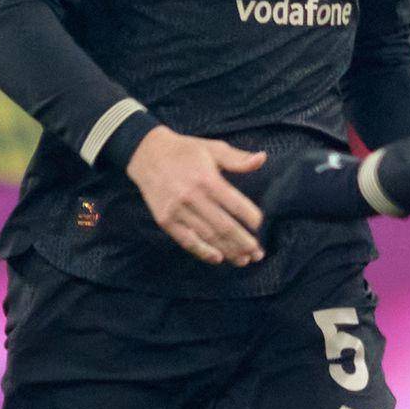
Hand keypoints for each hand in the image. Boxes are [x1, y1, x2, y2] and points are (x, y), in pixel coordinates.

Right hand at [126, 126, 266, 265]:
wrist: (147, 154)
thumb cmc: (186, 151)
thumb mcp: (213, 148)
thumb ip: (237, 158)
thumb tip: (262, 158)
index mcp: (207, 179)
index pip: (234, 203)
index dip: (250, 217)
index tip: (260, 225)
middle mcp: (192, 196)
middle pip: (223, 226)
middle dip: (244, 242)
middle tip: (258, 253)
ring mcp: (177, 211)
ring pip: (208, 236)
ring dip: (228, 251)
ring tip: (244, 260)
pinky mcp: (165, 220)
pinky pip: (187, 241)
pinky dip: (203, 252)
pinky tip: (218, 258)